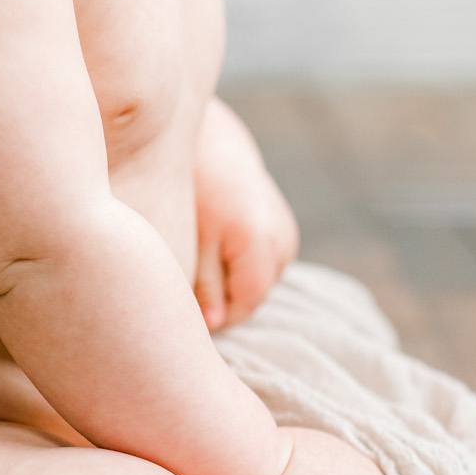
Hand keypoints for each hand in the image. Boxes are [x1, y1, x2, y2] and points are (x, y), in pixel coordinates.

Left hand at [194, 102, 299, 329]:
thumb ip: (205, 284)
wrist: (217, 151)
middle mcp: (281, 241)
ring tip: (203, 261)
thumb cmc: (198, 193)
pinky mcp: (286, 233)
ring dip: (233, 284)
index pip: (245, 303)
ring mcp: (288, 237)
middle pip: (254, 296)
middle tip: (189, 287)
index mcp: (258, 242)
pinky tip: (219, 250)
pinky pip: (265, 267)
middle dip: (223, 300)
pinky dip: (243, 268)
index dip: (217, 317)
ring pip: (260, 283)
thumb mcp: (194, 241)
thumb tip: (215, 324)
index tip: (187, 313)